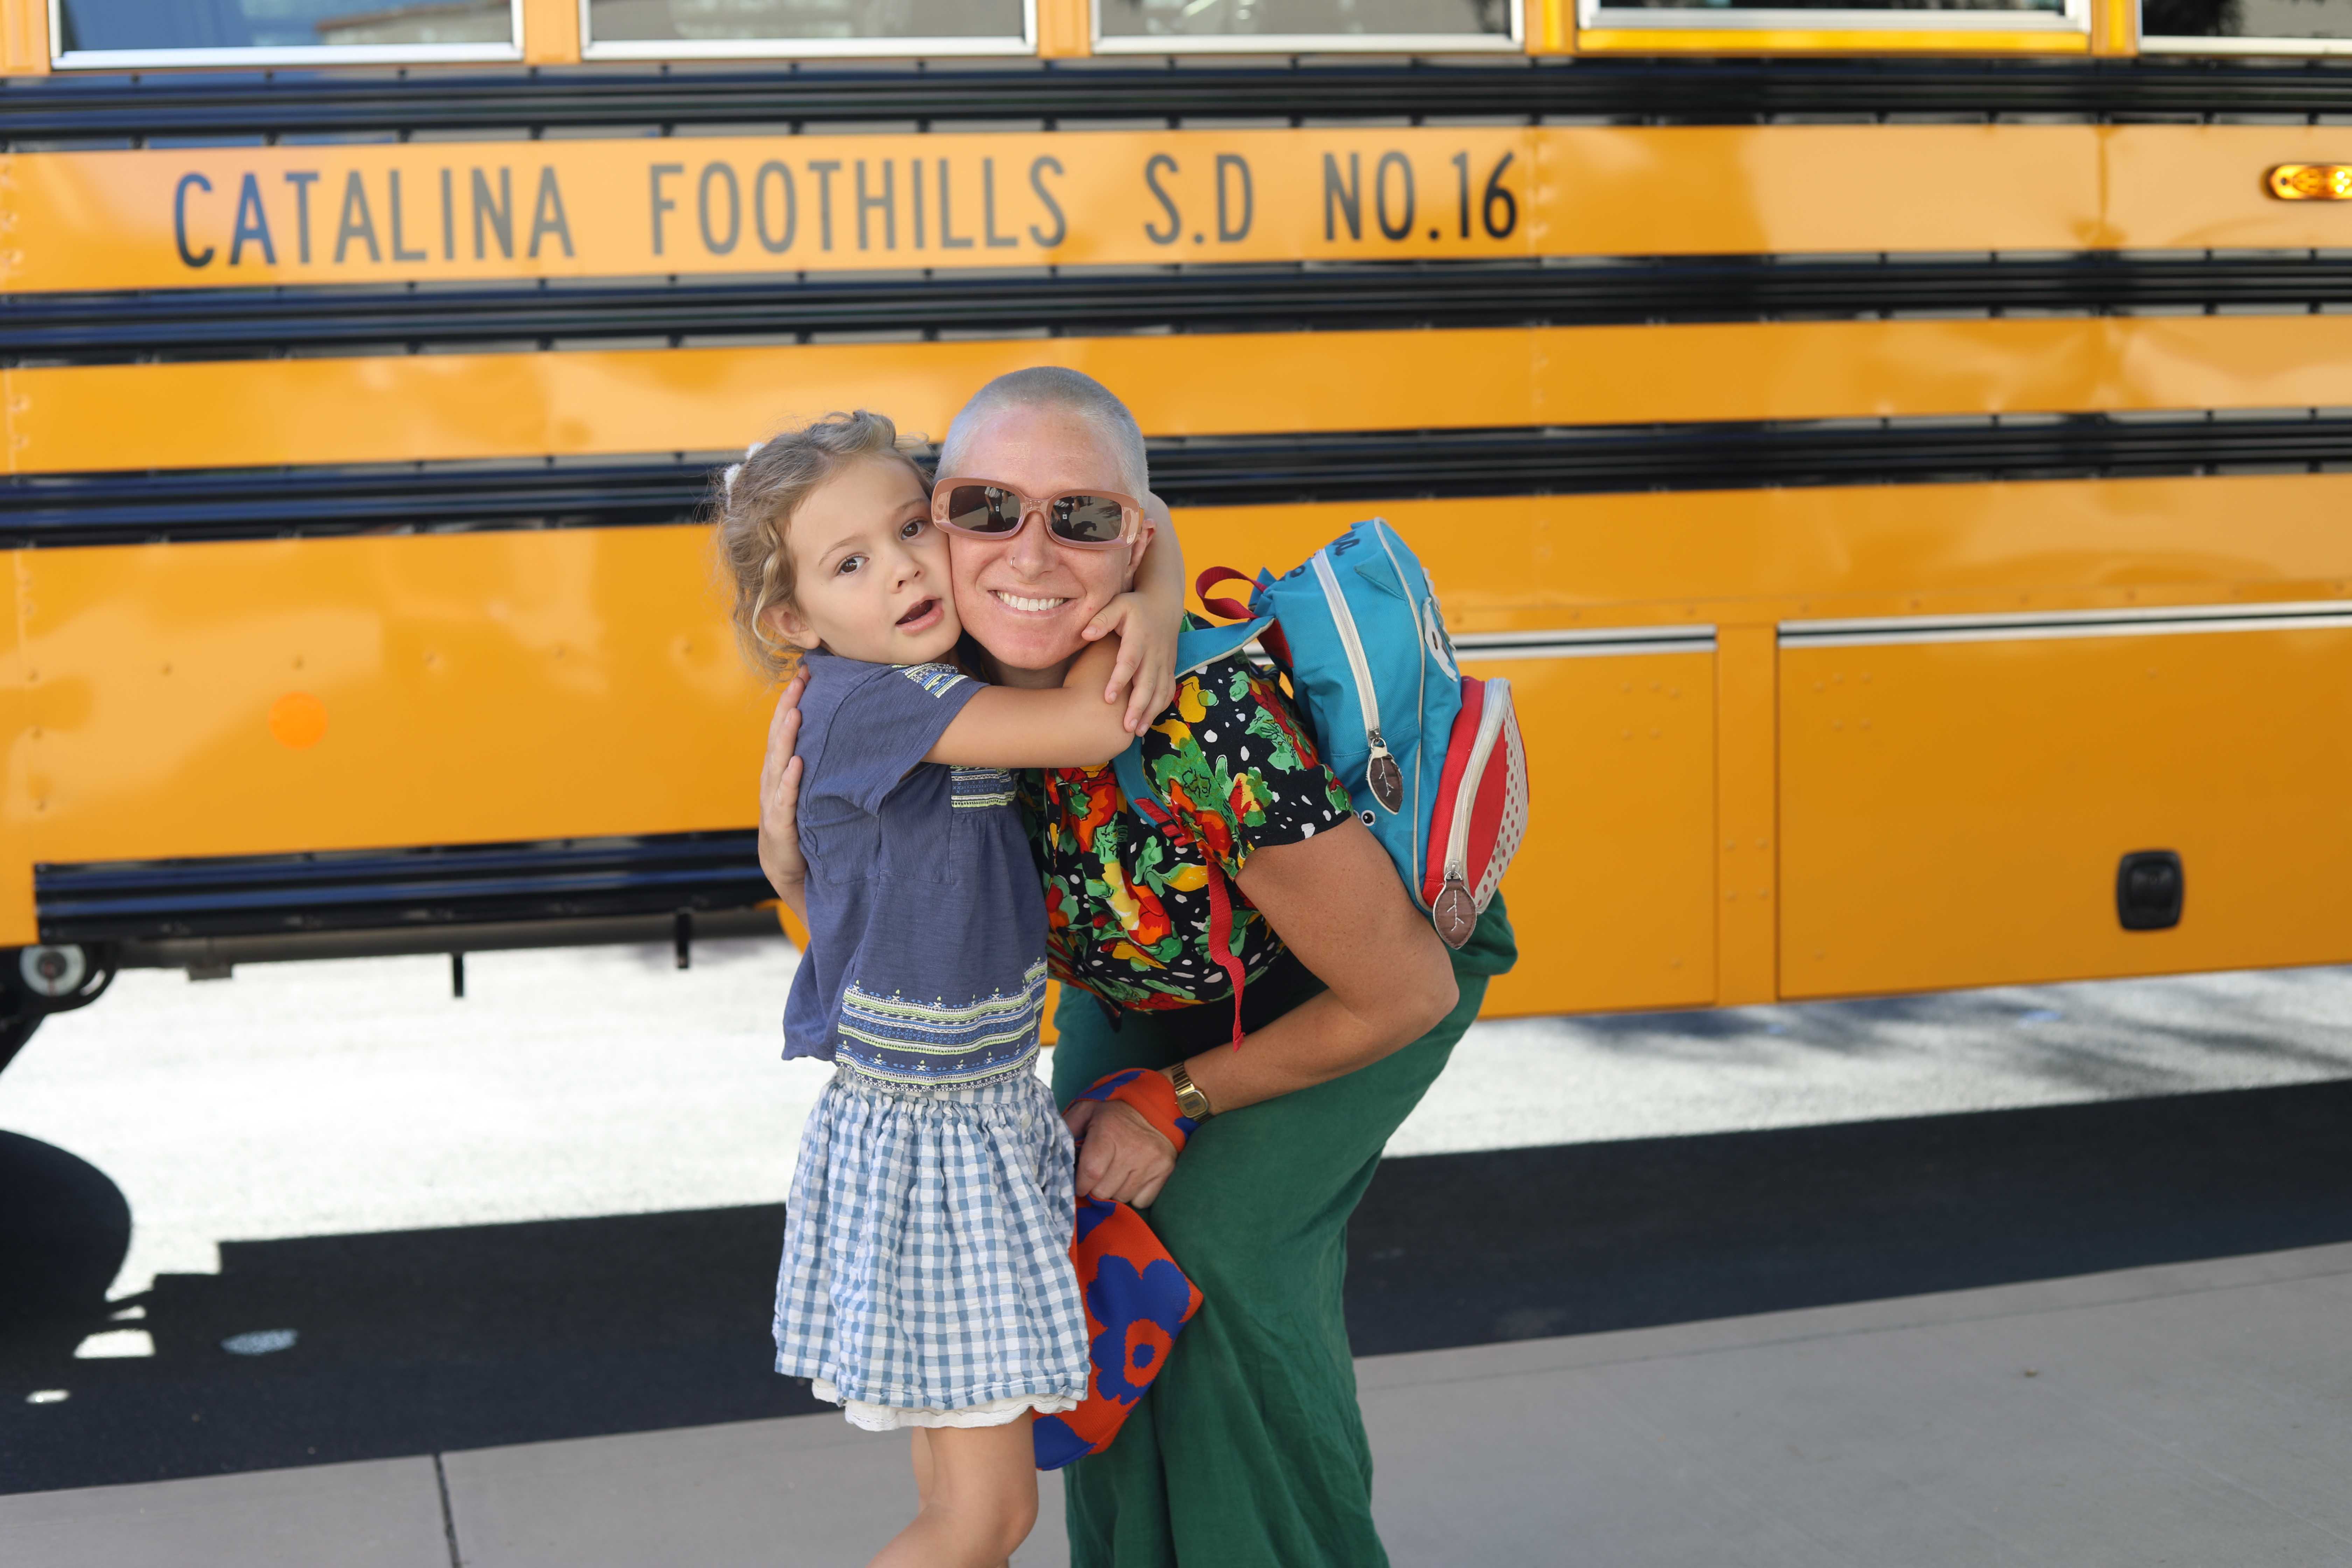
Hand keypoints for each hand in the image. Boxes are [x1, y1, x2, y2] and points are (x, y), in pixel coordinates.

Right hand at [758, 671, 809, 909]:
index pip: (785, 728)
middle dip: (788, 707)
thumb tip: (853, 733)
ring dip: (786, 737)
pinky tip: (797, 764)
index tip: (805, 673)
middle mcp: (774, 780)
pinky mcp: (780, 824)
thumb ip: (824, 764)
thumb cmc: (805, 825)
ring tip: (796, 713)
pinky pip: (785, 799)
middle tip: (799, 680)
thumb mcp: (814, 789)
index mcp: (782, 769)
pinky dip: (790, 781)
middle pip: (779, 737)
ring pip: (778, 763)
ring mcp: (774, 801)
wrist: (790, 869)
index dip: (793, 700)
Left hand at [1064, 1096, 1177, 1207]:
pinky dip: (1134, 1195)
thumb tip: (1052, 1153)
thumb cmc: (1114, 1113)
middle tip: (1098, 1176)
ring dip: (1115, 1191)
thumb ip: (1067, 1128)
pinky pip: (1142, 1201)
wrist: (1157, 1107)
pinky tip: (1132, 1177)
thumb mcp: (1087, 1111)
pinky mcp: (1165, 1171)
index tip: (1079, 1184)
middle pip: (1104, 1191)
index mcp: (1108, 1132)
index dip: (1080, 1184)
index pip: (1090, 1173)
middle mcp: (1132, 1149)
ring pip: (1122, 1197)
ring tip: (1116, 1173)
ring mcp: (1151, 1162)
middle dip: (1096, 1188)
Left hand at [1081, 593, 1178, 735]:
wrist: (1164, 603)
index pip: (1129, 662)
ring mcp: (1164, 661)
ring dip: (1150, 712)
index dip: (1119, 680)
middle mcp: (1153, 652)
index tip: (1107, 698)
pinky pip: (1168, 690)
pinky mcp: (1169, 667)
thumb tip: (1085, 634)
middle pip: (1147, 683)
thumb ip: (1101, 618)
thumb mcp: (1118, 604)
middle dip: (1137, 706)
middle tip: (1125, 727)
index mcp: (1139, 638)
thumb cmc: (1135, 605)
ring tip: (1137, 732)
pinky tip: (1149, 721)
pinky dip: (1160, 706)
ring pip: (1160, 691)